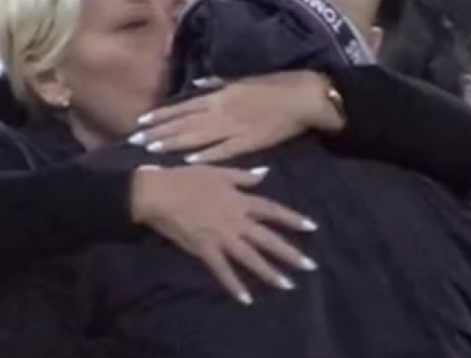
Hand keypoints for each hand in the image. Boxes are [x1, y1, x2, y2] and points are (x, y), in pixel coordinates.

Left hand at [129, 71, 343, 162]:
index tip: (141, 121)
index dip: (161, 114)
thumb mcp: (242, 79)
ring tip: (152, 151)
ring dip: (174, 144)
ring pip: (197, 137)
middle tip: (135, 141)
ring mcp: (234, 127)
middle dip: (159, 133)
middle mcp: (221, 110)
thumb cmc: (274, 85)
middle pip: (184, 123)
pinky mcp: (249, 142)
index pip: (183, 106)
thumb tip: (194, 85)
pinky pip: (224, 151)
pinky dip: (207, 156)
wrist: (303, 97)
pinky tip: (189, 162)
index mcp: (220, 95)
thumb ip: (217, 84)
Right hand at [130, 164, 318, 304]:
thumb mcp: (218, 171)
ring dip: (269, 272)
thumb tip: (265, 173)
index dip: (292, 219)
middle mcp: (235, 220)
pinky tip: (246, 299)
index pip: (272, 211)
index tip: (312, 227)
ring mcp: (221, 237)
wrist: (158, 192)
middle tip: (309, 266)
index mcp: (239, 200)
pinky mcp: (204, 250)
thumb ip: (243, 176)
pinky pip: (222, 271)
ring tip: (286, 285)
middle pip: (267, 239)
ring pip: (250, 257)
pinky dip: (234, 285)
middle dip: (289, 253)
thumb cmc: (186, 178)